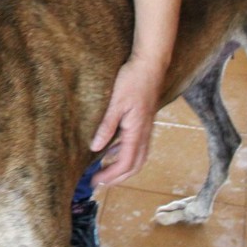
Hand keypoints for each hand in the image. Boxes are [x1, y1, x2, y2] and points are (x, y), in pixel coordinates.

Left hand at [89, 56, 163, 187]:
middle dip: (118, 178)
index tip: (96, 182)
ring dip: (123, 168)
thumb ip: (107, 126)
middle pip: (135, 165)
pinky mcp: (144, 121)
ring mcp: (146, 127)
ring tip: (105, 172)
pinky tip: (113, 150)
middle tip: (99, 183)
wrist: (150, 64)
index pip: (125, 163)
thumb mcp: (116, 103)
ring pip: (138, 156)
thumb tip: (96, 148)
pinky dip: (125, 153)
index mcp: (137, 131)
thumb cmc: (133, 79)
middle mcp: (145, 133)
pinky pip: (137, 145)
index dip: (111, 176)